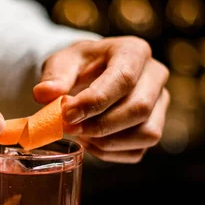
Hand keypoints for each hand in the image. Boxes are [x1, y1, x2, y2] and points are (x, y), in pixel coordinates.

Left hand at [33, 36, 169, 162]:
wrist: (89, 76)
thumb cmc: (78, 66)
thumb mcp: (62, 62)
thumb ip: (54, 76)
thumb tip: (44, 93)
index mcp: (134, 51)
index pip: (124, 78)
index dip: (96, 101)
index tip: (68, 114)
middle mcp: (155, 76)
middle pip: (139, 108)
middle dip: (101, 125)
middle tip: (70, 129)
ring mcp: (159, 104)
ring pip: (145, 133)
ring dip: (107, 142)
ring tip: (81, 134)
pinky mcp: (153, 128)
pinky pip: (137, 151)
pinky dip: (109, 152)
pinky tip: (90, 141)